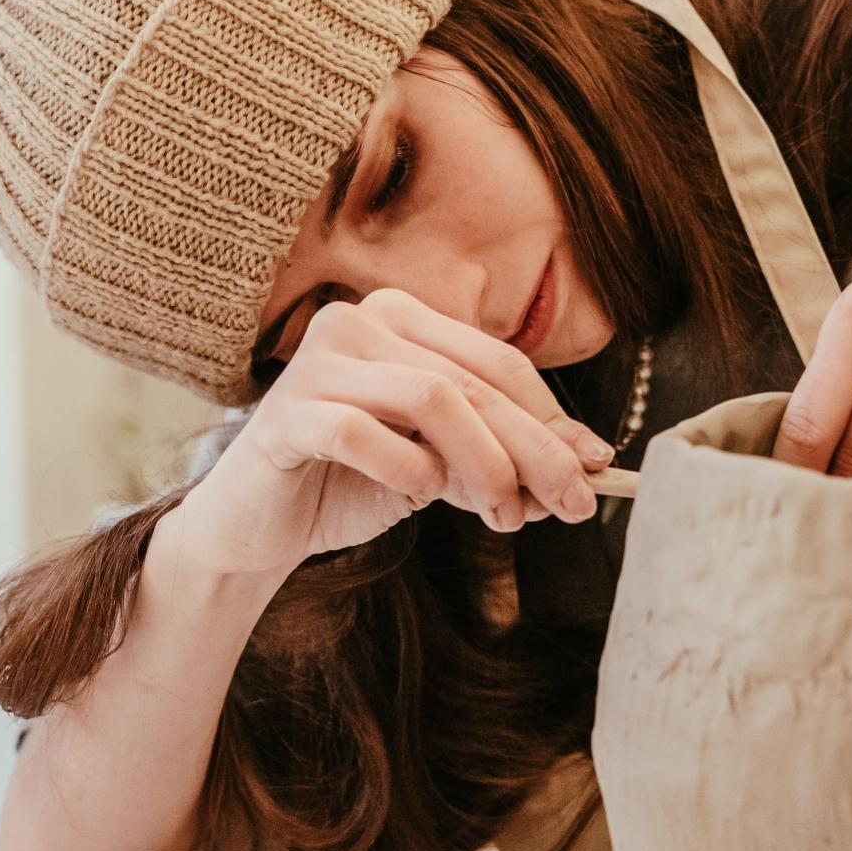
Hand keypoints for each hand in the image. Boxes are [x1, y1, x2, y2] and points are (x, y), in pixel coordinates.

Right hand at [164, 289, 613, 578]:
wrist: (255, 529)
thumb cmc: (348, 486)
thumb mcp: (441, 470)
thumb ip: (500, 458)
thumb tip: (586, 463)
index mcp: (402, 320)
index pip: (499, 364)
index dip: (553, 419)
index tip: (596, 469)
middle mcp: (359, 322)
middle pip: (475, 383)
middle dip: (535, 449)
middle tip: (574, 504)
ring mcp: (318, 362)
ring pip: (433, 398)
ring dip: (484, 463)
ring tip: (503, 516)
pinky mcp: (286, 412)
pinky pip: (365, 433)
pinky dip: (408, 468)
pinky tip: (421, 493)